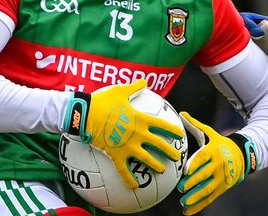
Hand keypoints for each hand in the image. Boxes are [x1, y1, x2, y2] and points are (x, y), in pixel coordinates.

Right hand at [63, 80, 183, 188]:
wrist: (86, 114)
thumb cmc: (103, 101)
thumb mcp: (120, 91)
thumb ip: (134, 87)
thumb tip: (144, 81)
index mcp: (141, 119)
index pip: (162, 125)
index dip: (173, 130)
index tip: (181, 134)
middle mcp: (138, 134)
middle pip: (159, 144)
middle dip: (170, 151)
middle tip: (177, 157)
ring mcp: (128, 146)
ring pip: (146, 159)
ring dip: (156, 166)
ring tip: (162, 170)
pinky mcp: (116, 155)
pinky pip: (124, 170)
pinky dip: (130, 179)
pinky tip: (135, 186)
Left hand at [177, 112, 256, 214]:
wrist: (243, 155)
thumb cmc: (221, 143)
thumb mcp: (211, 133)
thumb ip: (195, 125)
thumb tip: (181, 113)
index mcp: (214, 151)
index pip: (203, 158)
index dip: (195, 164)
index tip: (186, 171)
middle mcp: (218, 165)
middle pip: (205, 175)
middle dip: (193, 183)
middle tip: (181, 188)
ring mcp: (222, 178)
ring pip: (208, 189)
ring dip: (196, 197)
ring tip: (184, 202)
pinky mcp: (223, 187)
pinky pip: (210, 198)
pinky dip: (199, 206)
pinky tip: (188, 211)